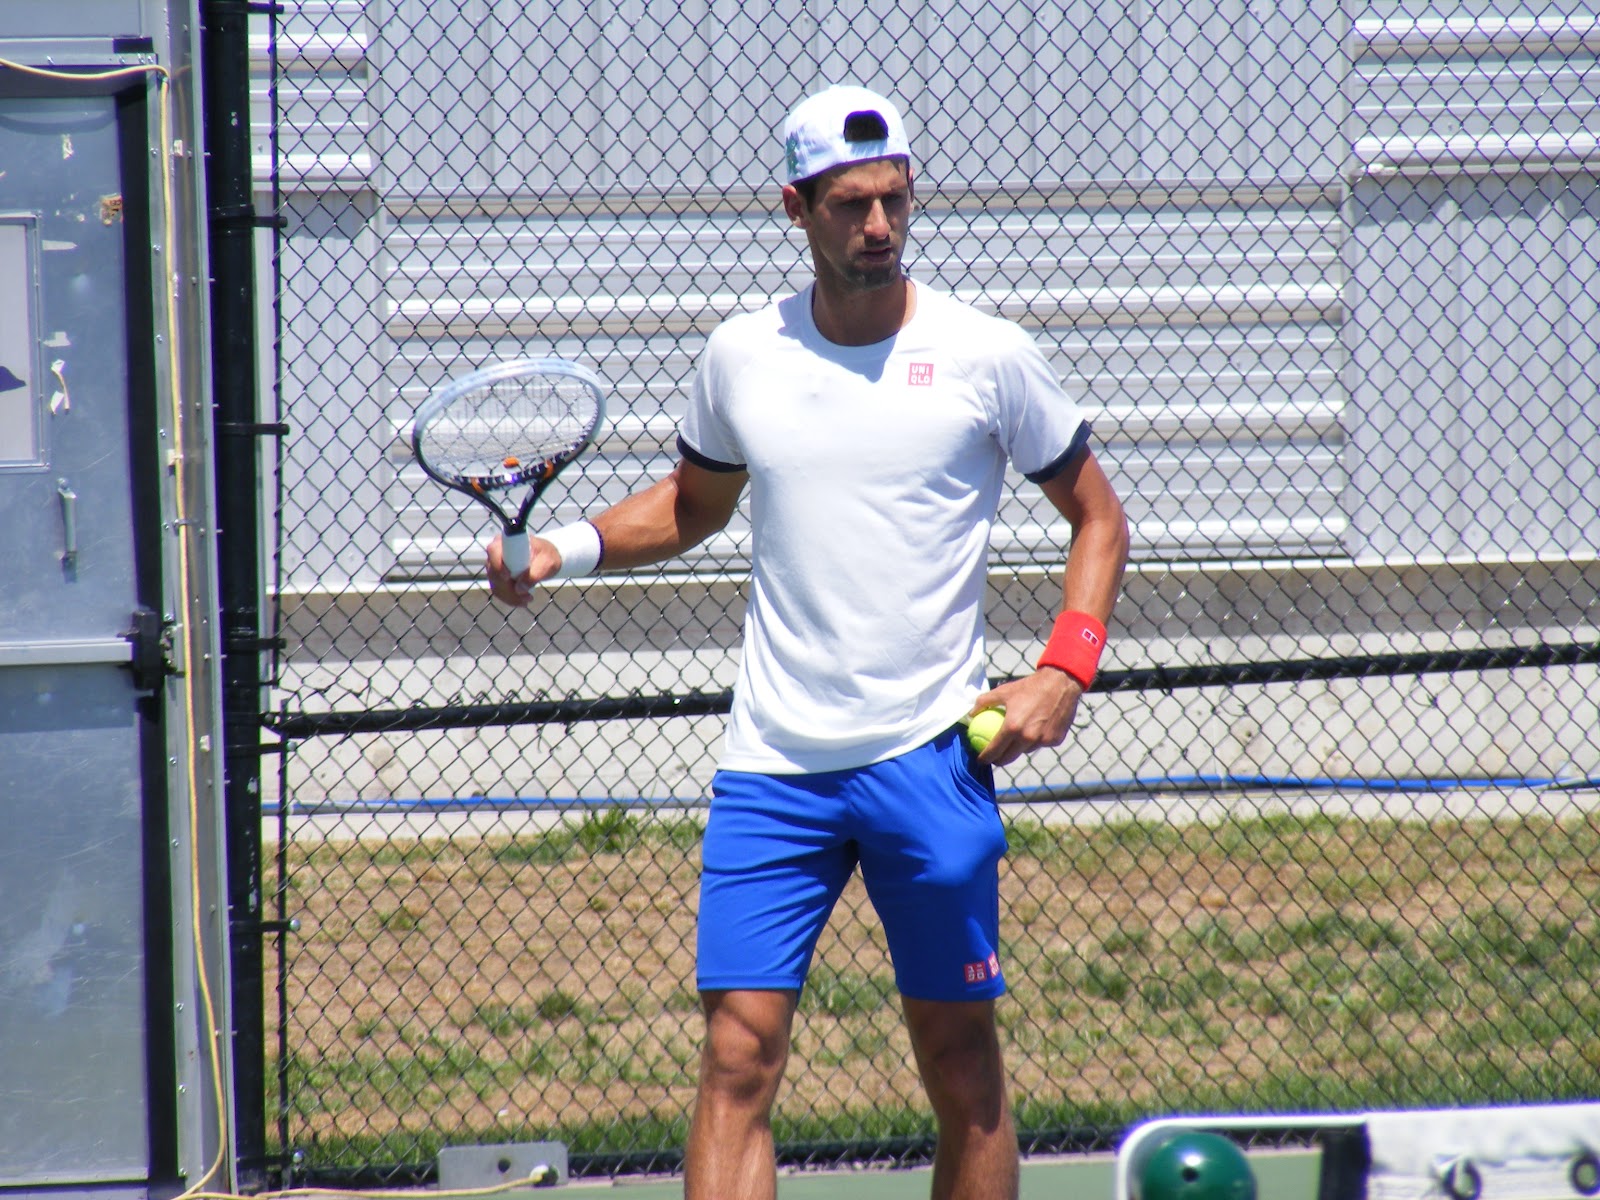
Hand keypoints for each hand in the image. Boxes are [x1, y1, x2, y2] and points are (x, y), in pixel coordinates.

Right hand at [485, 533, 562, 606]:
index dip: (497, 564)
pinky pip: (499, 591)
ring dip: (510, 596)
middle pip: (494, 573)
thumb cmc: (547, 555)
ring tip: (528, 600)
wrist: (547, 559)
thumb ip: (535, 574)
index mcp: (507, 541)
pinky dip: (510, 598)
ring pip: (496, 585)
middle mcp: (497, 552)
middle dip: (509, 588)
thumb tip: (520, 588)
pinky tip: (522, 601)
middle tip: (527, 596)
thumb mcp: (547, 563)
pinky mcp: (498, 577)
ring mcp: (495, 565)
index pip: (494, 551)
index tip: (508, 577)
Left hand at [966, 668, 1084, 766]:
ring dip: (1018, 749)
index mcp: (1013, 727)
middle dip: (999, 761)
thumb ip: (984, 702)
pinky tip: (1033, 732)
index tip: (981, 759)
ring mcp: (1043, 740)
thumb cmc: (1029, 686)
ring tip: (1013, 744)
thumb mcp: (1004, 691)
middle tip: (995, 757)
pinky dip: (1035, 740)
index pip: (994, 750)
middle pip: (1009, 758)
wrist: (1060, 683)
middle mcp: (1028, 737)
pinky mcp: (1055, 740)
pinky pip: (1040, 744)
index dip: (985, 758)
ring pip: (1025, 751)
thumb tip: (971, 713)